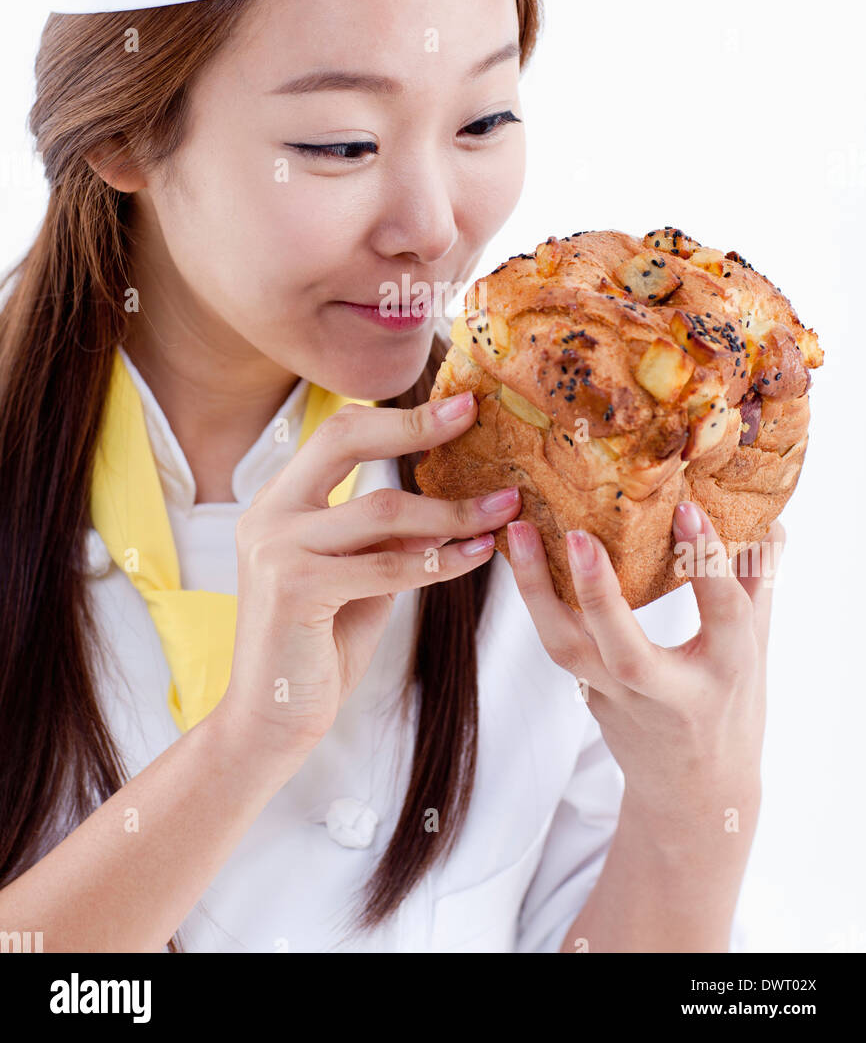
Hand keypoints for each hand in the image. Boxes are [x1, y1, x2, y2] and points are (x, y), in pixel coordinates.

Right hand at [215, 390, 521, 780]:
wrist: (269, 723)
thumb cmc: (318, 648)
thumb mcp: (362, 577)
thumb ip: (392, 537)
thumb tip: (451, 502)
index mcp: (279, 501)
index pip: (340, 434)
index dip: (400, 418)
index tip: (459, 407)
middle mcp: (268, 513)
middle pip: (344, 439)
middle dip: (415, 426)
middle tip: (472, 417)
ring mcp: (275, 547)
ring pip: (381, 509)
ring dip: (452, 510)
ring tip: (505, 506)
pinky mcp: (293, 587)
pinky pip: (388, 565)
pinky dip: (442, 560)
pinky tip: (479, 553)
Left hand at [507, 503, 784, 837]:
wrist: (695, 793)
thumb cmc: (730, 709)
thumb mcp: (755, 650)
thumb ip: (756, 584)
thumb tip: (766, 520)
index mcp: (725, 672)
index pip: (722, 614)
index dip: (705, 562)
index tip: (685, 507)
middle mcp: (668, 692)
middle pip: (626, 652)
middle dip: (600, 594)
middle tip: (579, 535)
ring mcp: (619, 699)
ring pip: (566, 649)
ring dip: (537, 590)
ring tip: (519, 532)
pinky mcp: (586, 695)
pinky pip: (554, 642)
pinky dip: (534, 598)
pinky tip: (519, 552)